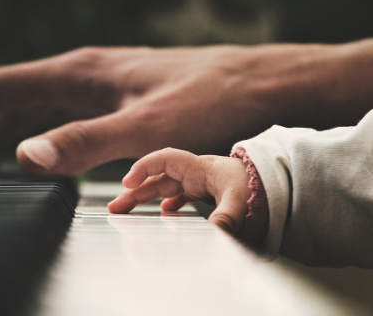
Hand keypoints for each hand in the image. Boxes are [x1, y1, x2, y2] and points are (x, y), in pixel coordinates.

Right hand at [0, 41, 372, 175]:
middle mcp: (80, 75)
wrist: (258, 84)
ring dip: (2, 141)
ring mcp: (97, 87)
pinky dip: (36, 140)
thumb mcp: (146, 127)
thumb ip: (84, 142)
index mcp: (76, 73)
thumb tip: (24, 156)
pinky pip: (59, 119)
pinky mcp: (114, 101)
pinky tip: (40, 161)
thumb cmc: (211, 97)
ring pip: (31, 111)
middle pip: (6, 101)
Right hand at [108, 148, 250, 234]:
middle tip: (115, 207)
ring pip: (163, 188)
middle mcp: (195, 173)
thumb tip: (214, 233)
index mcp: (200, 168)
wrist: (278, 182)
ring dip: (144, 198)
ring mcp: (198, 182)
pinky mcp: (204, 192)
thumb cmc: (260, 185)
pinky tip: (161, 213)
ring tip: (126, 211)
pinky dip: (166, 203)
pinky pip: (178, 195)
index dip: (143, 168)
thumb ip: (227, 216)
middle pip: (157, 178)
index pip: (165, 159)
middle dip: (134, 191)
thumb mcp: (242, 200)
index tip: (127, 183)